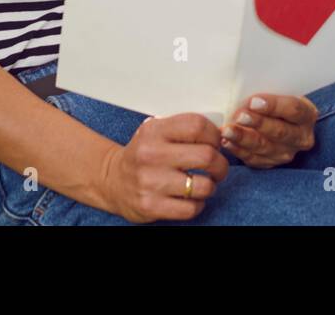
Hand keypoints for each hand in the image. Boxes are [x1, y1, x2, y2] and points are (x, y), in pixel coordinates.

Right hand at [99, 113, 228, 221]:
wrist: (112, 181)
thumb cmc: (143, 154)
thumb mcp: (156, 132)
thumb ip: (183, 129)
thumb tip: (222, 133)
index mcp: (154, 130)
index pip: (197, 125)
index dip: (214, 135)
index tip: (215, 143)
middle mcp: (151, 154)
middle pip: (206, 156)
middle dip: (220, 164)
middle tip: (218, 167)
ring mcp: (150, 182)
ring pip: (203, 186)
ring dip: (210, 186)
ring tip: (204, 183)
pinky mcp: (150, 206)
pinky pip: (191, 208)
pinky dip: (197, 204)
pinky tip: (189, 198)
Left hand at [219, 94, 317, 168]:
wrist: (279, 119)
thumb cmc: (276, 102)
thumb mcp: (279, 92)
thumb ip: (267, 93)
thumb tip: (243, 91)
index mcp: (307, 114)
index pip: (293, 110)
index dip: (274, 106)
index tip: (254, 101)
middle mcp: (301, 137)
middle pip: (280, 132)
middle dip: (258, 124)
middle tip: (239, 116)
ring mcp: (287, 153)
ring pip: (265, 147)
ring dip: (243, 138)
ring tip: (227, 130)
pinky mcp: (271, 163)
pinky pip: (254, 159)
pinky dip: (238, 150)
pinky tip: (226, 142)